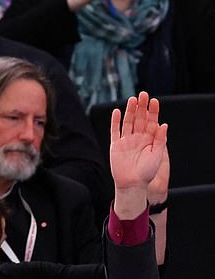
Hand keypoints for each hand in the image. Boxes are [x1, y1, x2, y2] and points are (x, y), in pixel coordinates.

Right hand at [110, 92, 166, 219]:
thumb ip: (160, 140)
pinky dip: (115, 121)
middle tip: (143, 94)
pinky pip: (115, 130)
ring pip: (128, 121)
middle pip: (139, 118)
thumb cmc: (147, 172)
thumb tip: (164, 124)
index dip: (153, 111)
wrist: (132, 184)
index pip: (151, 121)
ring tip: (132, 99)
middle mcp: (138, 137)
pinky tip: (117, 111)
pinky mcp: (115, 144)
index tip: (154, 101)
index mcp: (149, 139)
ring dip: (130, 111)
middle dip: (141, 107)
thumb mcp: (157, 155)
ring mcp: (126, 140)